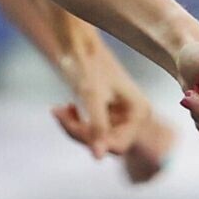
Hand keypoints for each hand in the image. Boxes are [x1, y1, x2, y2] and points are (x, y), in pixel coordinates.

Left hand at [51, 43, 172, 182]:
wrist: (77, 42)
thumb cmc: (88, 64)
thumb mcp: (92, 96)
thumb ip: (97, 127)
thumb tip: (98, 157)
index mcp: (139, 112)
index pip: (118, 145)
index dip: (94, 142)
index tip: (71, 126)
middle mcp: (134, 116)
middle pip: (106, 142)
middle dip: (80, 131)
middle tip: (59, 112)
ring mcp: (121, 116)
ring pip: (96, 136)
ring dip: (74, 126)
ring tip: (58, 110)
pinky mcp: (108, 113)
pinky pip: (91, 128)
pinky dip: (75, 121)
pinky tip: (65, 108)